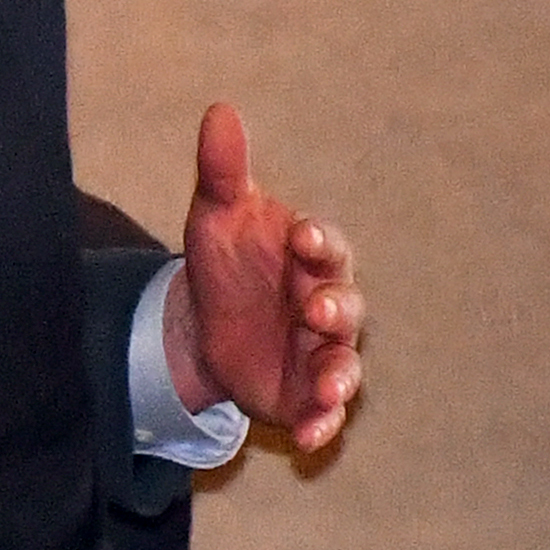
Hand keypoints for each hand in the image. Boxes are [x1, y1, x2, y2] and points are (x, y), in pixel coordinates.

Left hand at [170, 105, 360, 458]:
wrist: (204, 326)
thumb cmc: (226, 262)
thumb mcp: (214, 218)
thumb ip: (222, 171)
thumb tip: (219, 111)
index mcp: (311, 257)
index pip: (327, 245)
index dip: (319, 243)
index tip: (301, 237)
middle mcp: (326, 304)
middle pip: (346, 306)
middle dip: (335, 308)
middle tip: (315, 310)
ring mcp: (319, 352)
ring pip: (344, 363)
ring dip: (341, 374)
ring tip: (329, 385)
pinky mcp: (304, 394)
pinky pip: (323, 413)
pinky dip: (321, 425)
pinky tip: (308, 439)